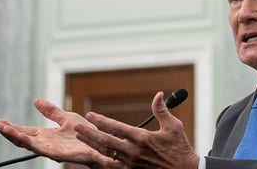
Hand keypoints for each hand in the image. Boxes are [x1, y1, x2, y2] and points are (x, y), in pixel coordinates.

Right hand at [0, 98, 118, 167]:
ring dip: (15, 137)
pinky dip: (30, 143)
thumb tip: (36, 101)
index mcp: (47, 136)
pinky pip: (42, 149)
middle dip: (9, 133)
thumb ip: (51, 112)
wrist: (102, 143)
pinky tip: (21, 137)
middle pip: (23, 139)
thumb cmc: (86, 133)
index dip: (12, 127)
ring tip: (3, 129)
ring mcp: (52, 150)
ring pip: (29, 145)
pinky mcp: (59, 154)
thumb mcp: (67, 118)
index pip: (26, 132)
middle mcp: (47, 144)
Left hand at [75, 91, 199, 168]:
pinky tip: (93, 155)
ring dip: (92, 145)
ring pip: (106, 154)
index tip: (90, 115)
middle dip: (90, 133)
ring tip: (81, 138)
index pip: (116, 127)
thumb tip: (159, 94)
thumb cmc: (179, 148)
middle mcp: (134, 151)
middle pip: (106, 142)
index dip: (102, 121)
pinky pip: (112, 166)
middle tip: (77, 127)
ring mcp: (131, 164)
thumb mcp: (173, 126)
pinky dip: (101, 160)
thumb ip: (162, 110)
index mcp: (143, 138)